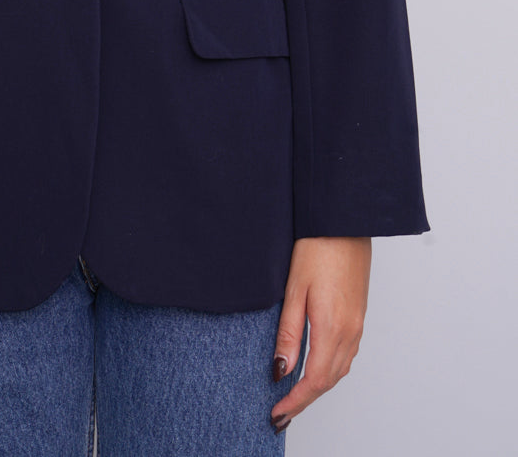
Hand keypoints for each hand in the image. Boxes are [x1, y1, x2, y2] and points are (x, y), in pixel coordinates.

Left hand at [269, 235, 370, 433]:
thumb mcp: (294, 289)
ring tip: (295, 396)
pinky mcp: (359, 315)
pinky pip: (346, 355)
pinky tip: (316, 368)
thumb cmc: (317, 248)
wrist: (344, 222)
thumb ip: (289, 333)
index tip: (277, 415)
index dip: (295, 402)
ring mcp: (358, 324)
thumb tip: (281, 371)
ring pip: (339, 370)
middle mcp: (350, 332)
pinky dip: (330, 370)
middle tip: (281, 413)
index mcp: (332, 328)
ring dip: (318, 387)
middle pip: (328, 381)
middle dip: (304, 400)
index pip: (313, 380)